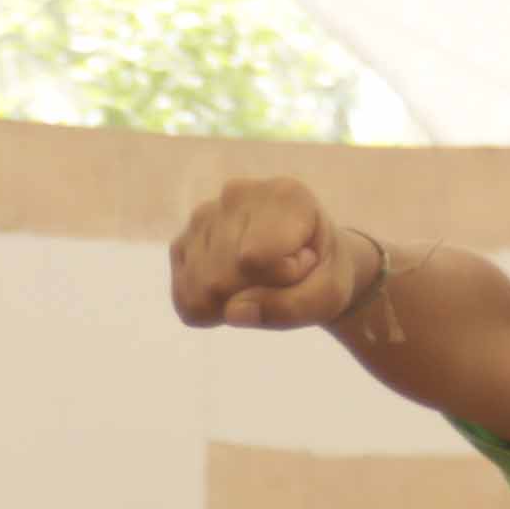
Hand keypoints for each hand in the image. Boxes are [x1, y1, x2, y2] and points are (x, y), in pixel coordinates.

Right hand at [166, 175, 378, 332]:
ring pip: (200, 291)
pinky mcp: (181, 245)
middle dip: (254, 293)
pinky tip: (236, 289)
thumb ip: (289, 307)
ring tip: (261, 279)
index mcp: (282, 195)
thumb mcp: (328, 297)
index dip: (283, 278)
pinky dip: (212, 309)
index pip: (255, 258)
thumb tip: (232, 312)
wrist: (311, 261)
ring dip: (232, 301)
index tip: (305, 262)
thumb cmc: (323, 273)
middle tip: (283, 277)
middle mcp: (234, 196)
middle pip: (221, 278)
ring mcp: (202, 218)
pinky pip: (185, 299)